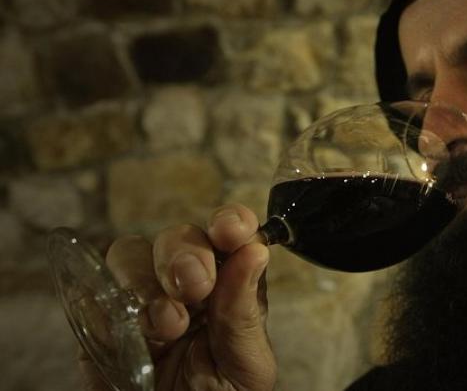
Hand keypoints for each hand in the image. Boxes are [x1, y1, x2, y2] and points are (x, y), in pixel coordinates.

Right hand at [79, 204, 275, 390]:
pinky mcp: (101, 317)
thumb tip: (255, 251)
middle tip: (196, 287)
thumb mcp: (244, 364)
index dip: (231, 221)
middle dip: (186, 254)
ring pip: (131, 251)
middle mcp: (186, 283)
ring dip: (146, 281)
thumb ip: (244, 313)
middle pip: (179, 236)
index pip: (232, 234)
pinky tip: (132, 333)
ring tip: (167, 325)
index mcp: (230, 286)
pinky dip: (108, 303)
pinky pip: (93, 288)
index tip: (232, 230)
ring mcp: (141, 297)